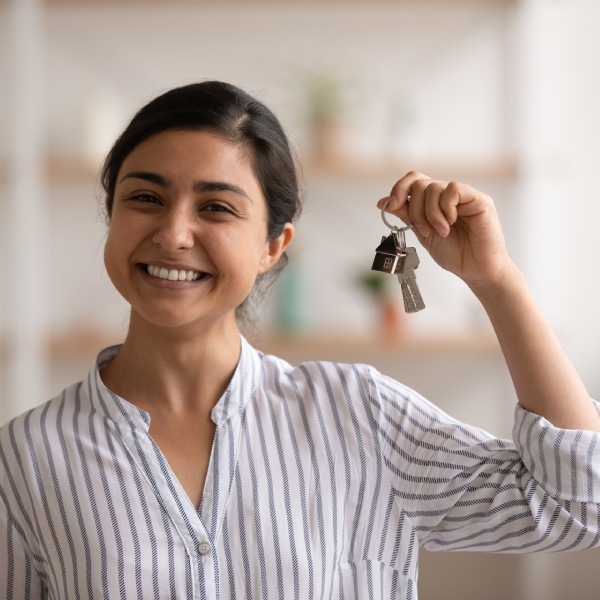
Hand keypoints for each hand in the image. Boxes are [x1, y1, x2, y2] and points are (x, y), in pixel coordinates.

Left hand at [378, 171, 512, 286]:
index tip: (392, 206)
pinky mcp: (479, 199)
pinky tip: (452, 222)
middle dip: (416, 210)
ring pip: (434, 187)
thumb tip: (383, 202)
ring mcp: (464, 196)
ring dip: (431, 213)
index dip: (399, 189)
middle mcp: (447, 196)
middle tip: (425, 230)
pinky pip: (454, 189)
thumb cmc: (454, 254)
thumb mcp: (422, 233)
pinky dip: (446, 207)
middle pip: (420, 184)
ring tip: (441, 231)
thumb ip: (406, 215)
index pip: (413, 181)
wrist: (475, 270)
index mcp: (434, 202)